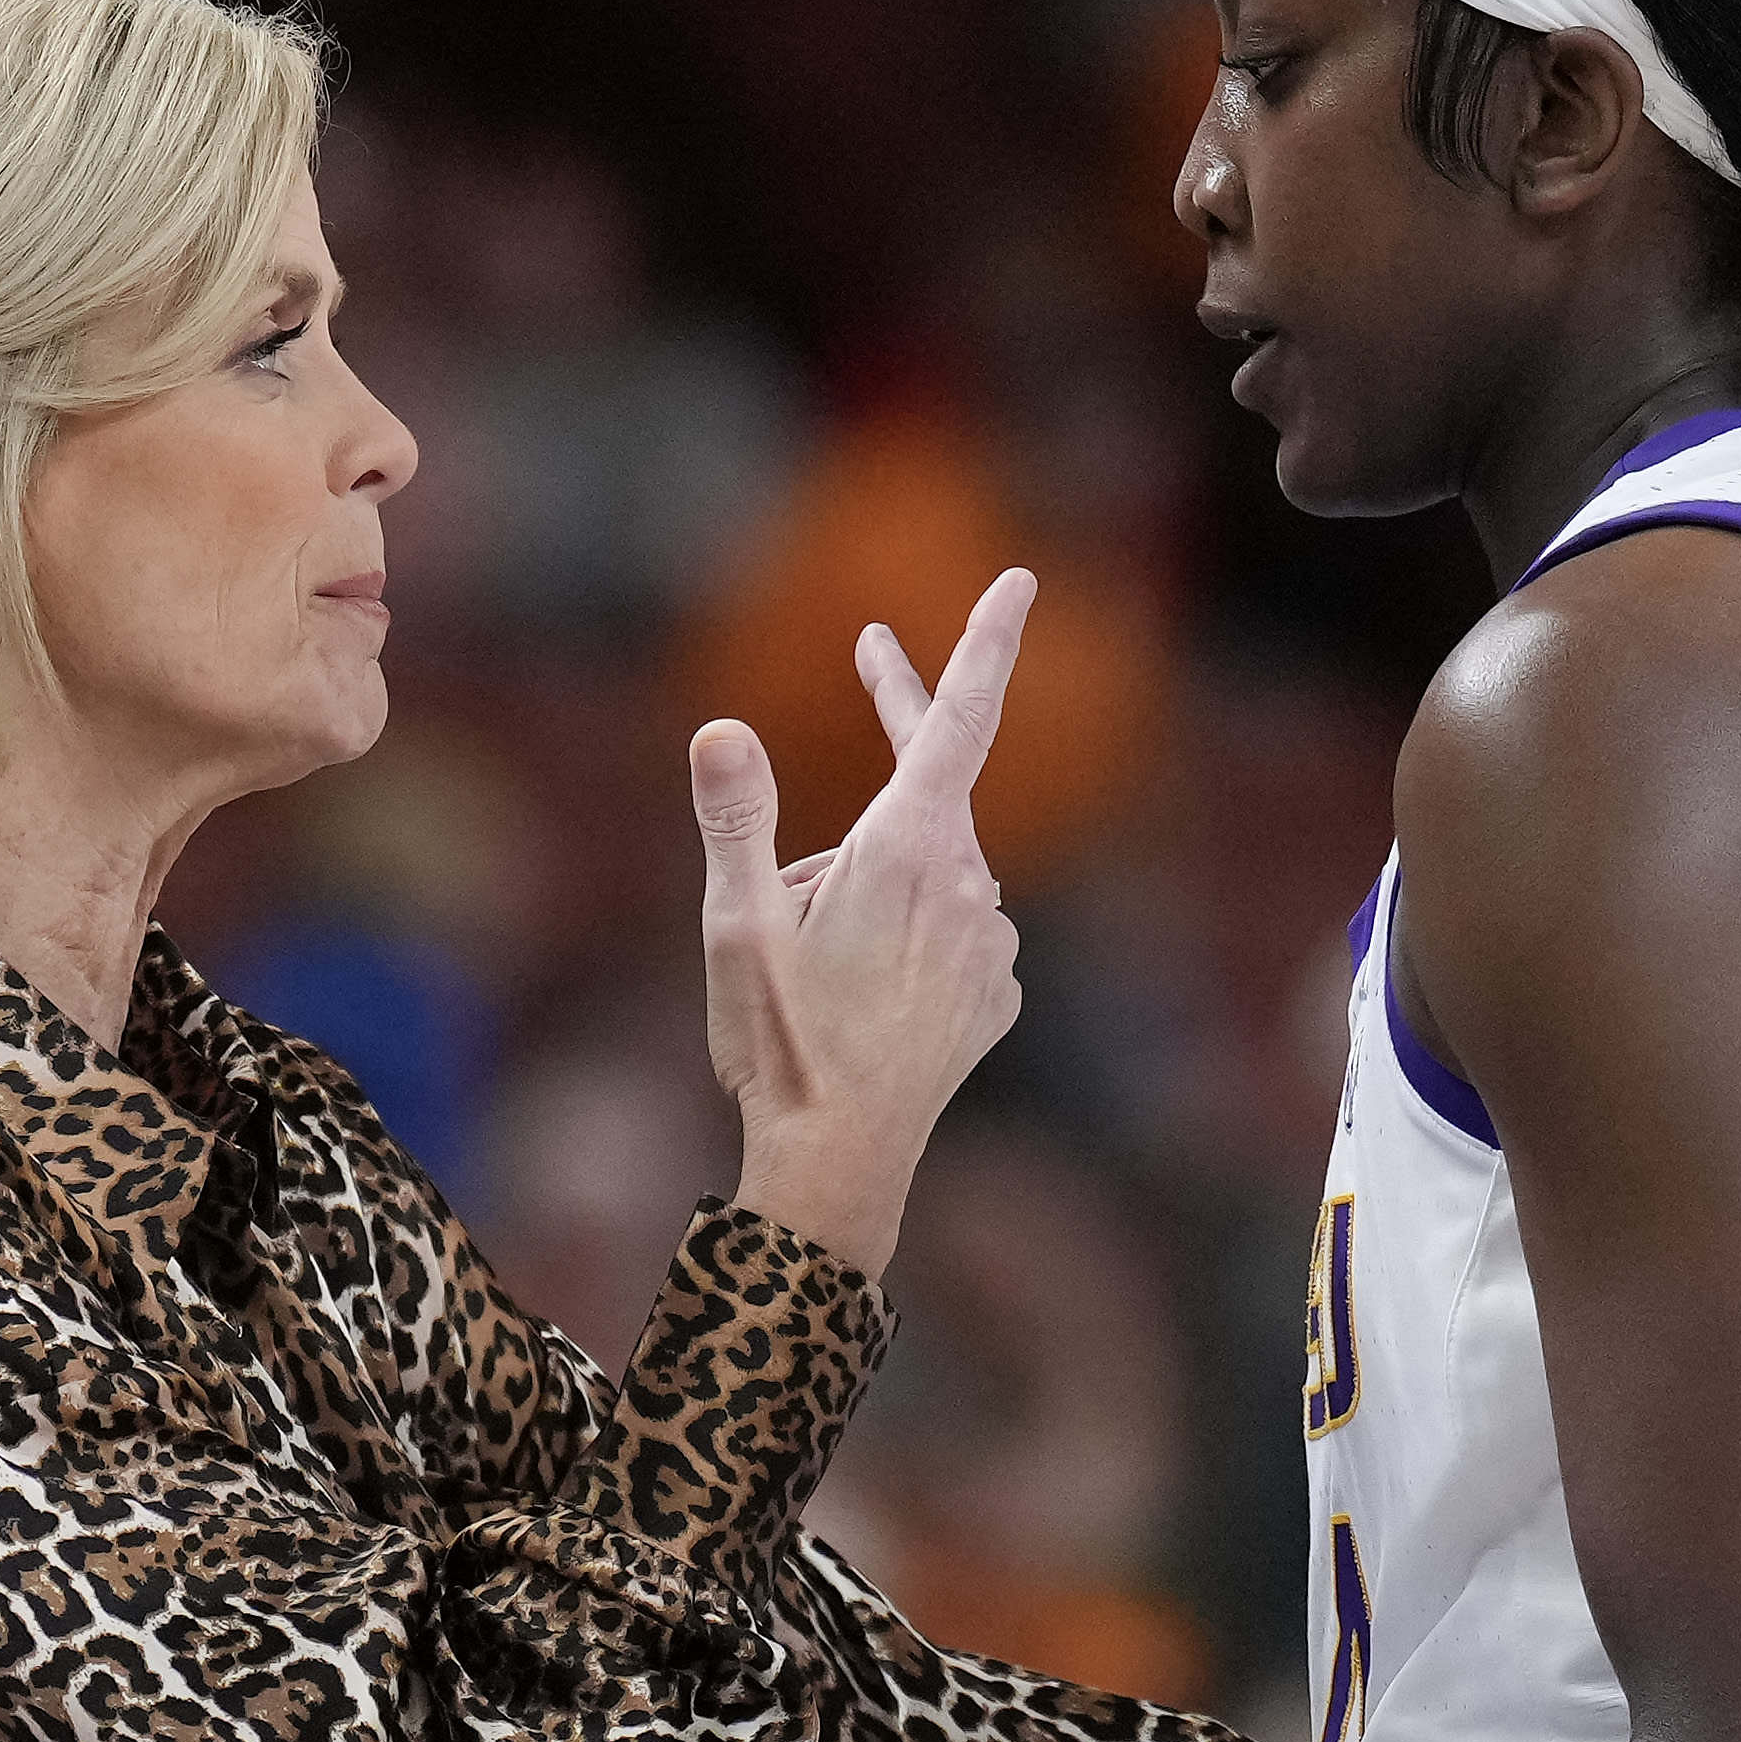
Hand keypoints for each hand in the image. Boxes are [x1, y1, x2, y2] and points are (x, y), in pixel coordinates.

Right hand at [701, 571, 1033, 1278]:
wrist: (841, 1161)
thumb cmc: (781, 1041)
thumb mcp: (735, 925)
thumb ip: (736, 817)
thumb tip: (722, 726)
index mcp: (906, 849)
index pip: (958, 719)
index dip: (986, 642)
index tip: (1018, 579)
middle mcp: (967, 884)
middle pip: (933, 781)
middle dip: (896, 723)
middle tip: (872, 649)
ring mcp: (992, 944)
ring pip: (928, 868)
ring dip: (875, 873)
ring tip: (807, 953)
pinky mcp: (996, 994)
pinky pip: (950, 932)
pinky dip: (906, 933)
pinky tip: (861, 990)